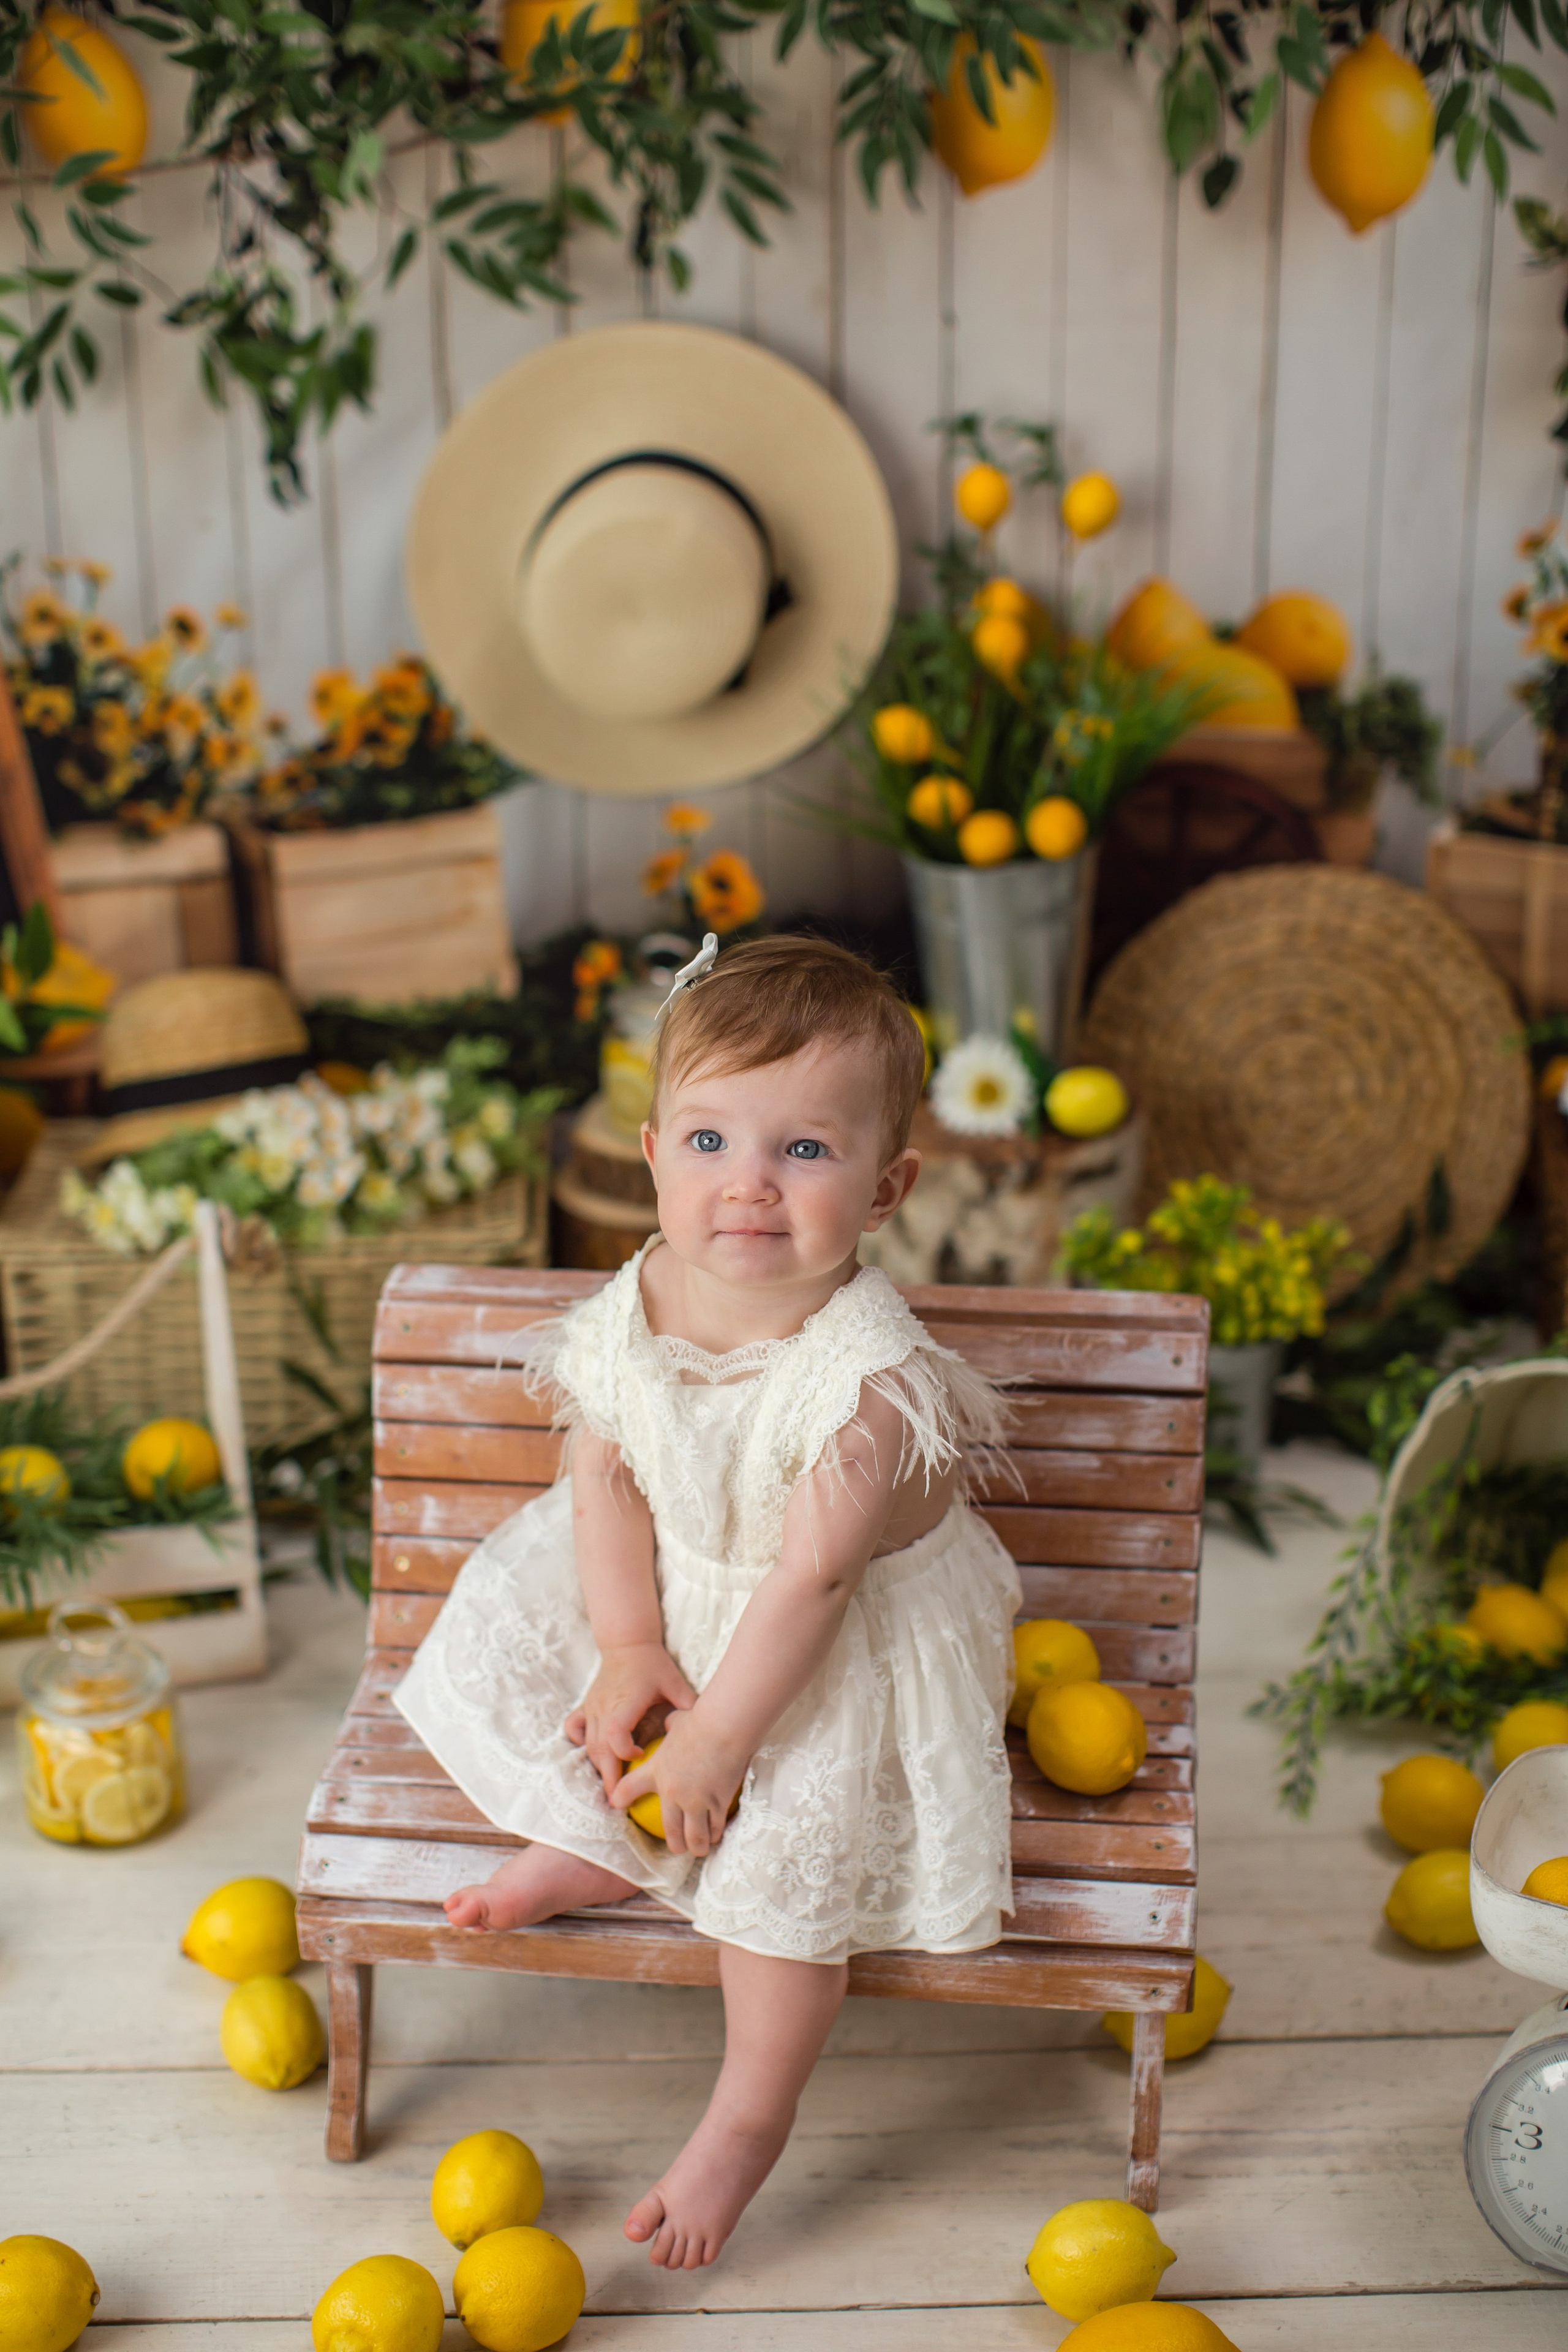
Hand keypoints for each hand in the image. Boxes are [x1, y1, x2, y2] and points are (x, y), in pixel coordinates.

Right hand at [565, 1643, 695, 1798]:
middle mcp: (604, 1707)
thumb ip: (687, 1704)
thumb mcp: (674, 1682)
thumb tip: (708, 1726)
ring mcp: (592, 1707)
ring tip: (610, 1787)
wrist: (627, 1643)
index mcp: (625, 1702)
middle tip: (617, 1799)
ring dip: (599, 1765)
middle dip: (608, 1775)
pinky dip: (580, 1745)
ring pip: (588, 1744)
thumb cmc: (652, 1664)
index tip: (641, 1758)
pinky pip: (574, 1729)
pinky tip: (592, 1756)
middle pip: (598, 1748)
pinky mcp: (586, 1706)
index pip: (615, 1734)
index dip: (625, 1752)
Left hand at [611, 1705, 746, 1857]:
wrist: (722, 1728)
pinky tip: (717, 1834)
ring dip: (696, 1846)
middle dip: (674, 1843)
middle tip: (677, 1846)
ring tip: (699, 1848)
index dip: (620, 1798)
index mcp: (657, 1771)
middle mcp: (673, 1792)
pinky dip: (715, 1833)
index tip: (616, 1803)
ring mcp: (695, 1801)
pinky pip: (715, 1827)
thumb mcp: (677, 1722)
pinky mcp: (717, 1803)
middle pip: (670, 1829)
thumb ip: (670, 1727)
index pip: (630, 1788)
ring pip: (694, 1836)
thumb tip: (671, 1722)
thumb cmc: (700, 1721)